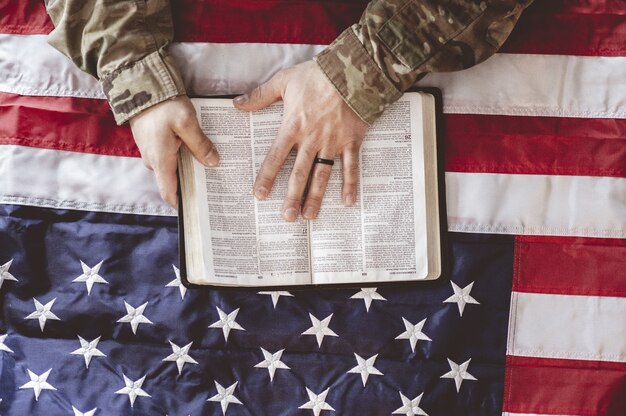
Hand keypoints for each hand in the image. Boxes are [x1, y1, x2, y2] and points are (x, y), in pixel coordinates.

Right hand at [129, 95, 218, 206]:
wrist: (142, 87)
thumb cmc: (163, 105)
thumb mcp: (187, 123)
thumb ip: (200, 145)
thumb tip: (213, 162)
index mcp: (161, 161)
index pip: (169, 193)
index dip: (182, 203)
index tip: (198, 209)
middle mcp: (154, 161)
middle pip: (174, 181)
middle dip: (193, 183)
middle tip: (215, 184)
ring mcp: (152, 152)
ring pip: (173, 167)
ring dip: (190, 167)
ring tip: (212, 166)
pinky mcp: (154, 142)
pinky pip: (170, 155)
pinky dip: (184, 156)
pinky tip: (199, 150)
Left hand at [233, 60, 367, 220]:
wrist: (352, 70)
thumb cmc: (317, 74)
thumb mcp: (284, 80)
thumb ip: (260, 95)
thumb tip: (237, 104)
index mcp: (293, 126)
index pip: (276, 157)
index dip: (267, 176)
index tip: (259, 195)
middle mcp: (312, 139)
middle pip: (299, 173)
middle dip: (292, 197)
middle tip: (287, 217)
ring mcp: (333, 142)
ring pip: (322, 175)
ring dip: (315, 197)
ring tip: (309, 216)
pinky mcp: (351, 141)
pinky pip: (350, 166)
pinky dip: (350, 184)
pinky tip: (347, 202)